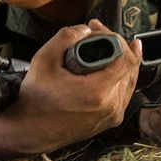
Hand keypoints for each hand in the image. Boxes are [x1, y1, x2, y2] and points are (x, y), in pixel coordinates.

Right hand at [0, 19, 140, 160]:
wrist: (29, 130)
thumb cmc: (35, 99)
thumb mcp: (44, 60)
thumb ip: (65, 38)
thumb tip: (86, 30)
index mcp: (98, 92)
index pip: (126, 58)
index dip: (116, 38)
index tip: (98, 30)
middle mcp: (111, 106)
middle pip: (131, 67)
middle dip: (117, 45)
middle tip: (98, 35)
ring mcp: (112, 115)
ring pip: (130, 80)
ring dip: (121, 60)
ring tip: (105, 46)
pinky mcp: (110, 120)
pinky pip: (124, 93)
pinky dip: (120, 76)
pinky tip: (111, 65)